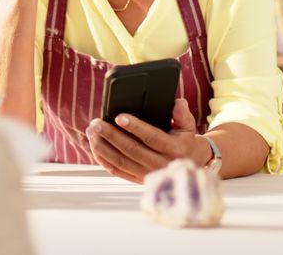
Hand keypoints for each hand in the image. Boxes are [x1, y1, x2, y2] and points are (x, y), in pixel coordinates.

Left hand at [86, 98, 201, 183]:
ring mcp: (146, 173)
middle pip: (130, 150)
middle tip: (96, 123)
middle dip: (111, 135)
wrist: (190, 165)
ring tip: (92, 132)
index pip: (151, 137)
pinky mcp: (137, 179)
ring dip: (102, 147)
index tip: (119, 117)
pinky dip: (103, 159)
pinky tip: (94, 146)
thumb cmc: (185, 141)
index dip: (135, 127)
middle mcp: (158, 164)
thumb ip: (182, 114)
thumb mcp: (188, 127)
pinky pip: (116, 170)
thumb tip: (177, 103)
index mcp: (172, 149)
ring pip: (120, 161)